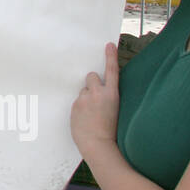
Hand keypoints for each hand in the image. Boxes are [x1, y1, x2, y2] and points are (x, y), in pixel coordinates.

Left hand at [71, 43, 119, 159]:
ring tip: (91, 114)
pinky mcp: (74, 105)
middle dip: (92, 84)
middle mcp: (98, 93)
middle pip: (91, 77)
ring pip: (83, 91)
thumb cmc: (110, 131)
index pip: (112, 71)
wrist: (98, 145)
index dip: (110, 57)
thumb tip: (98, 91)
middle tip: (95, 99)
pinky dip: (80, 107)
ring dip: (86, 97)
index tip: (109, 44)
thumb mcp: (115, 110)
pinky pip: (77, 101)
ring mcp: (84, 99)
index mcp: (112, 95)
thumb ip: (107, 98)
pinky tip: (85, 119)